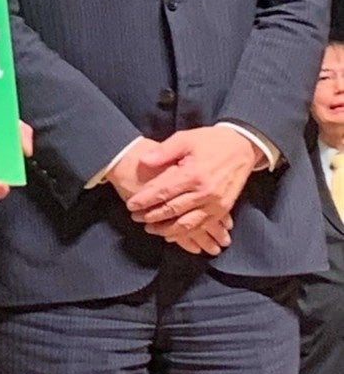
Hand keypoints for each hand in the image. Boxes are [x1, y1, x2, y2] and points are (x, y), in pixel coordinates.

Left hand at [107, 133, 239, 255]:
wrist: (243, 147)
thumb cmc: (211, 141)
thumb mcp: (185, 138)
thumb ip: (163, 151)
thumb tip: (143, 161)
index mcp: (193, 174)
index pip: (163, 192)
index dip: (145, 200)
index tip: (130, 205)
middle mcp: (205, 193)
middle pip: (173, 210)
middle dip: (151, 216)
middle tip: (135, 218)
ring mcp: (216, 204)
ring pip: (187, 224)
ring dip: (167, 229)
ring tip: (150, 229)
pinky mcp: (223, 210)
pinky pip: (202, 226)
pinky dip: (187, 234)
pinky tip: (173, 235)